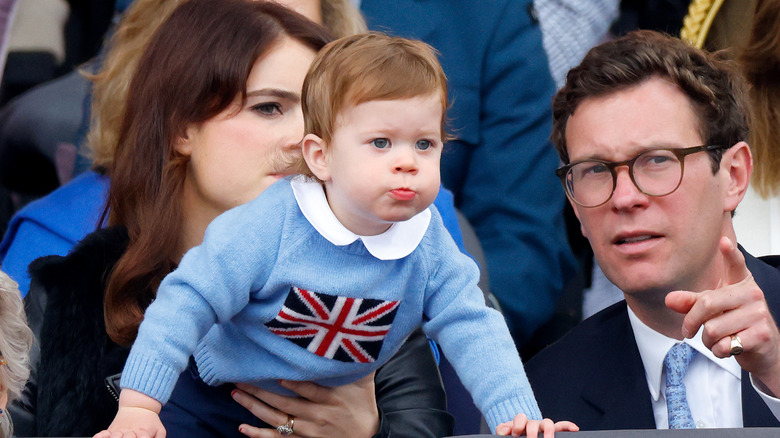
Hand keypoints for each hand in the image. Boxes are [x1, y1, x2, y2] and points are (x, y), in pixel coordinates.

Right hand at [94, 389, 164, 437]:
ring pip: (115, 437)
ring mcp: (121, 431)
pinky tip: (99, 437)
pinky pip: (103, 434)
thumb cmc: (149, 421)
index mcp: (144, 432)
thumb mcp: (159, 430)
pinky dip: (100, 436)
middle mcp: (131, 433)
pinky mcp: (112, 429)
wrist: (139, 405)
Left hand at [231, 372, 378, 437]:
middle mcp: (318, 416)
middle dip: (261, 392)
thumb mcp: (364, 384)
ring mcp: (308, 431)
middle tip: (241, 379)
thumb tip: (360, 338)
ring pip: (277, 419)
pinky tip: (243, 427)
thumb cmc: (362, 404)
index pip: (311, 392)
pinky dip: (259, 436)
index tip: (279, 377)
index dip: (295, 386)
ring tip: (237, 394)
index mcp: (332, 400)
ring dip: (255, 408)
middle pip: (286, 404)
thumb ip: (358, 363)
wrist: (367, 436)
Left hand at [495, 413, 578, 436]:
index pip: (520, 418)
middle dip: (532, 432)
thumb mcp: (505, 431)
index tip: (515, 434)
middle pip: (535, 423)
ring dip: (548, 431)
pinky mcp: (552, 431)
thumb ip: (502, 429)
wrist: (517, 433)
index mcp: (521, 422)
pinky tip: (574, 429)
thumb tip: (505, 431)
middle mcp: (533, 423)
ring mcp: (543, 427)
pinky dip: (568, 426)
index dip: (517, 425)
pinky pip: (562, 426)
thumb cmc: (512, 433)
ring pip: (548, 423)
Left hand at [666, 236, 779, 395]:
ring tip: (715, 339)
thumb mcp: (714, 309)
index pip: (736, 264)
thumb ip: (691, 302)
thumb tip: (670, 299)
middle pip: (707, 303)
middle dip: (691, 321)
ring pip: (712, 328)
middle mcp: (752, 295)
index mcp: (741, 283)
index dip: (730, 253)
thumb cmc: (736, 323)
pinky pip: (724, 344)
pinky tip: (726, 347)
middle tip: (688, 330)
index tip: (723, 242)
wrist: (762, 350)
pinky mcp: (761, 335)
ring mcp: (759, 314)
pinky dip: (717, 350)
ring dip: (706, 340)